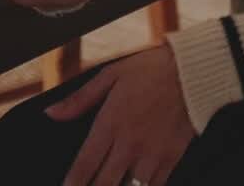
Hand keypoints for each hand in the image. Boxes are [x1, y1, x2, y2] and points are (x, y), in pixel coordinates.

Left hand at [47, 44, 195, 185]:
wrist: (192, 70)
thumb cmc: (151, 69)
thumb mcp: (112, 74)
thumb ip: (80, 99)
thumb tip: (51, 113)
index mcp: (112, 121)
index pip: (85, 164)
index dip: (72, 183)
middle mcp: (130, 142)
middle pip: (104, 185)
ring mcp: (152, 154)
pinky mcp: (171, 158)